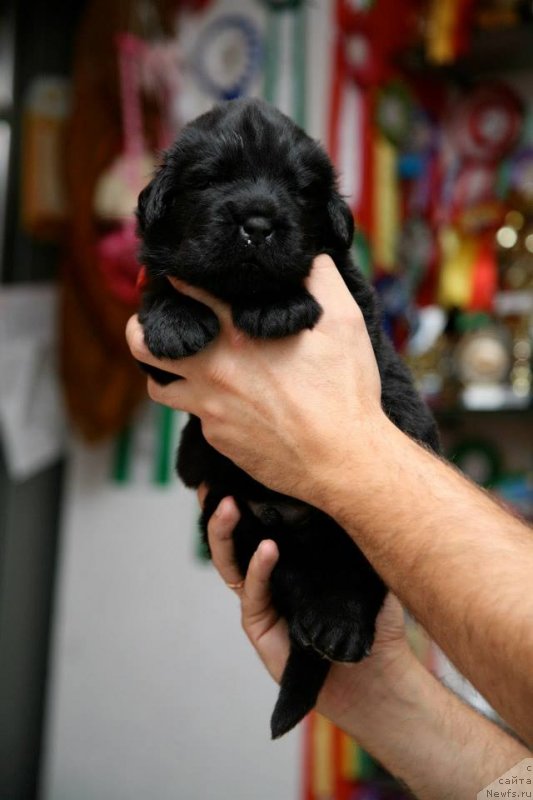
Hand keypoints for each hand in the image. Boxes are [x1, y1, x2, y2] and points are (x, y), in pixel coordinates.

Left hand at [126, 255, 385, 503]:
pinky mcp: (217, 437)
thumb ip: (321, 278)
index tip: (171, 276)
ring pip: (158, 388)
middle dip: (139, 329)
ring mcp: (209, 408)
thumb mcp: (344, 321)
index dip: (172, 280)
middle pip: (143, 345)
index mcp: (236, 333)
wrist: (342, 460)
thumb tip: (306, 256)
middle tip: (149, 324)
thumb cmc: (344, 391)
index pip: (183, 293)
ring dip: (161, 373)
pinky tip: (223, 400)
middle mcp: (212, 369)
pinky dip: (201, 405)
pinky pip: (194, 417)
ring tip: (177, 365)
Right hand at [201, 486, 412, 727]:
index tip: (235, 469)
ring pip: (230, 563)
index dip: (245, 498)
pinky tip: (266, 550)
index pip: (260, 523)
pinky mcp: (259, 628)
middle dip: (221, 512)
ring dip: (225, 534)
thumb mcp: (365, 566)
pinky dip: (257, 569)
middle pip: (234, 539)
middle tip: (219, 486)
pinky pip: (252, 594)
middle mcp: (269, 576)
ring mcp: (261, 601)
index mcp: (289, 559)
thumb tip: (352, 484)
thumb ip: (353, 533)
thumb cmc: (374, 620)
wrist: (378, 673)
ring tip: (230, 507)